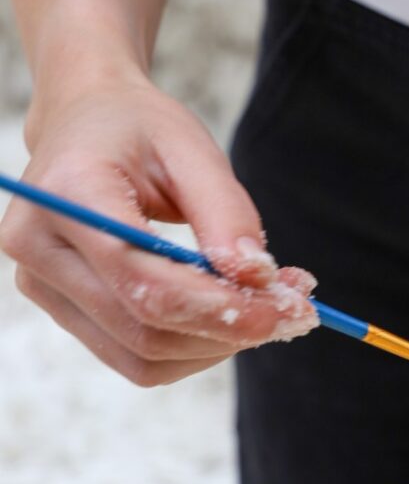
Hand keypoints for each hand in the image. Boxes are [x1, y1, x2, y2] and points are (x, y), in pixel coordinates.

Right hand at [0, 73, 316, 385]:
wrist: (87, 124)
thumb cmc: (140, 130)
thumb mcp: (192, 149)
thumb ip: (227, 213)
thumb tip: (258, 280)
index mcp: (66, 195)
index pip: (144, 281)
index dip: (222, 308)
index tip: (289, 310)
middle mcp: (40, 247)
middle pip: (145, 329)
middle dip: (232, 331)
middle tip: (294, 311)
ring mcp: (43, 286)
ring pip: (144, 357)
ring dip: (219, 345)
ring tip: (268, 307)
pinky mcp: (63, 311)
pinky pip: (138, 359)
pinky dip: (196, 348)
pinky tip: (232, 317)